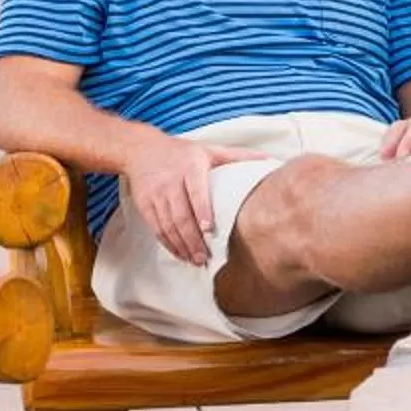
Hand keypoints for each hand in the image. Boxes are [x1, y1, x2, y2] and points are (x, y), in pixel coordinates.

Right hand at [121, 133, 258, 268]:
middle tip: (205, 257)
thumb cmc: (182, 152)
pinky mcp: (145, 204)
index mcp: (190, 166)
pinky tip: (180, 254)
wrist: (141, 149)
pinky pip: (157, 228)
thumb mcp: (209, 149)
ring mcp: (156, 194)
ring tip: (195, 260)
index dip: (201, 210)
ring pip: (167, 224)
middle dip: (192, 239)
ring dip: (181, 245)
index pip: (195, 191)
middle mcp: (170, 181)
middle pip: (180, 214)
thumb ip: (237, 156)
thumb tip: (269, 159)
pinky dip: (168, 244)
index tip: (208, 229)